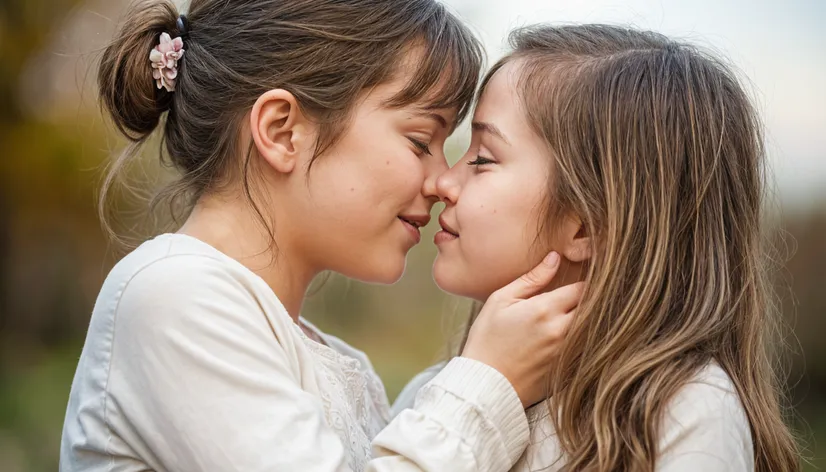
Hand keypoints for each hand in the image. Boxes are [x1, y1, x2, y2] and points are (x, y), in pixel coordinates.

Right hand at [461, 252, 582, 407]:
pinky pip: (587, 348)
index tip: (583, 277)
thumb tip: (555, 257)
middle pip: (593, 307)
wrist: (485, 385)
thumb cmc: (487, 340)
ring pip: (593, 328)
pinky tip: (572, 335)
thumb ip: (531, 279)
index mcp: (545, 309)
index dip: (586, 280)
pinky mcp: (568, 368)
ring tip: (577, 314)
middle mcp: (562, 330)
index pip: (583, 287)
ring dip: (589, 319)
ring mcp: (568, 351)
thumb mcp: (500, 301)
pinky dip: (585, 339)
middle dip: (591, 299)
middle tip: (584, 294)